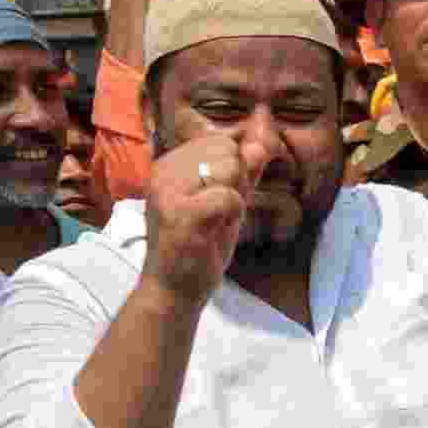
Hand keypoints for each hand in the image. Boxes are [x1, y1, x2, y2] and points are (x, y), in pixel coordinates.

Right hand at [141, 136, 271, 305]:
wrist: (173, 289)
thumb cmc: (200, 244)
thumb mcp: (227, 199)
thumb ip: (245, 169)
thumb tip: (264, 138)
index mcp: (170, 163)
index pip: (222, 140)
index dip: (234, 170)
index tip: (215, 200)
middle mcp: (163, 170)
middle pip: (228, 150)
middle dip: (235, 183)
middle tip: (215, 214)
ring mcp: (168, 190)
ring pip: (230, 168)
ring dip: (233, 199)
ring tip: (212, 221)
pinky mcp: (181, 212)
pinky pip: (230, 196)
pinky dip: (232, 215)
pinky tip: (212, 231)